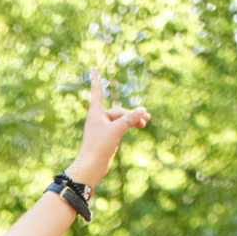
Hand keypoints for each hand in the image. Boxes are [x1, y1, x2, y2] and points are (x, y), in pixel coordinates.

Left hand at [68, 68, 149, 186]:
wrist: (91, 167)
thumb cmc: (99, 146)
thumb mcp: (117, 129)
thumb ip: (130, 118)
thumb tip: (143, 110)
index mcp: (96, 112)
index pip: (97, 90)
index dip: (95, 78)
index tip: (92, 67)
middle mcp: (97, 118)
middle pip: (118, 111)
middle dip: (132, 114)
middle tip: (145, 119)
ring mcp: (101, 128)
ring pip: (120, 120)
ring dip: (133, 120)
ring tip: (146, 122)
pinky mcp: (105, 138)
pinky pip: (119, 128)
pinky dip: (128, 127)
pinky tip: (138, 127)